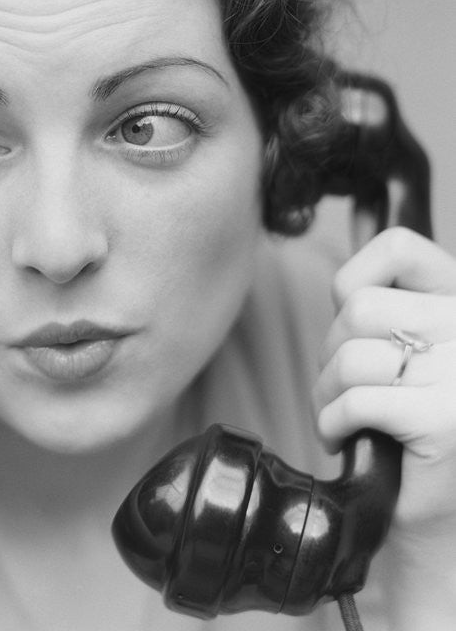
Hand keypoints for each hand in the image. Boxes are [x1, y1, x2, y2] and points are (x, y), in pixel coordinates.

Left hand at [314, 227, 455, 533]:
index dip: (354, 276)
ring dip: (326, 392)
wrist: (441, 524)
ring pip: (351, 353)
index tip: (350, 323)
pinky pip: (356, 400)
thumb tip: (343, 289)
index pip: (401, 247)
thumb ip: (392, 311)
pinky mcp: (445, 420)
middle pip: (360, 307)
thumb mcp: (414, 353)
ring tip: (341, 417)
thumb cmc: (414, 433)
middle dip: (331, 350)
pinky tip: (346, 440)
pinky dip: (333, 422)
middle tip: (342, 389)